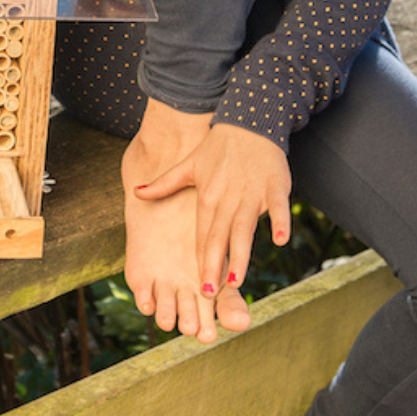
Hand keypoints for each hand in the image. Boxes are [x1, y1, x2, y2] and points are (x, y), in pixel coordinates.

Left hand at [135, 106, 290, 304]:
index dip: (202, 261)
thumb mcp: (188, 165)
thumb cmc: (217, 149)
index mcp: (208, 197)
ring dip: (241, 253)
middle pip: (220, 237)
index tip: (199, 286)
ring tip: (237, 280)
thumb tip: (136, 193)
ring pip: (245, 228)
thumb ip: (164, 184)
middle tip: (210, 293)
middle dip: (215, 266)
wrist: (248, 122)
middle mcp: (228, 198)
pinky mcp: (275, 186)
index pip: (203, 235)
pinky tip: (279, 240)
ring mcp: (252, 193)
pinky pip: (278, 207)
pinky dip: (279, 221)